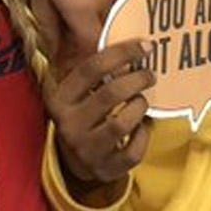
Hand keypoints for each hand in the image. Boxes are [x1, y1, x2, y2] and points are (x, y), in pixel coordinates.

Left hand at [15, 0, 127, 54]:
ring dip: (112, 21)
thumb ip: (47, 24)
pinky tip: (111, 2)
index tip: (80, 66)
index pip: (93, 47)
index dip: (88, 60)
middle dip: (100, 43)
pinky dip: (120, 0)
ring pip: (121, 10)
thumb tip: (54, 52)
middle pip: (110, 31)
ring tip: (99, 26)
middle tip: (87, 48)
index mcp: (81, 7)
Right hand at [45, 41, 153, 205]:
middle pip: (110, 94)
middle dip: (137, 80)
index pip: (91, 68)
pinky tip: (143, 127)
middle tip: (149, 76)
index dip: (122, 53)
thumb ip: (97, 71)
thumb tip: (133, 42)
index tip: (146, 46)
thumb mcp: (79, 93)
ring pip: (122, 123)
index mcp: (61, 98)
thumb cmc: (84, 115)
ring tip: (142, 102)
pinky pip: (133, 151)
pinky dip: (144, 136)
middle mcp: (69, 123)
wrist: (74, 160)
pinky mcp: (104, 168)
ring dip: (139, 107)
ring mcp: (85, 148)